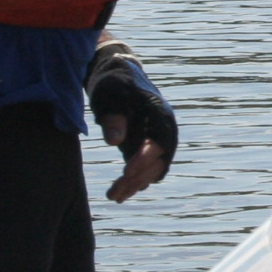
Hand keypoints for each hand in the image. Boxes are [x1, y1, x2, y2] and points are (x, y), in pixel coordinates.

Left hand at [88, 37, 176, 203]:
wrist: (115, 75)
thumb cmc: (113, 83)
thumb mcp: (109, 96)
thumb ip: (113, 117)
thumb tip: (114, 141)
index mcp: (159, 114)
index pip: (160, 142)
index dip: (145, 158)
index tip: (126, 171)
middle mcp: (162, 129)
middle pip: (159, 161)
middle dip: (139, 178)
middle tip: (116, 192)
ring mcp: (154, 138)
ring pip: (151, 169)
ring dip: (135, 184)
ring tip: (114, 196)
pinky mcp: (142, 146)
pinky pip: (142, 168)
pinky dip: (132, 181)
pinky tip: (116, 194)